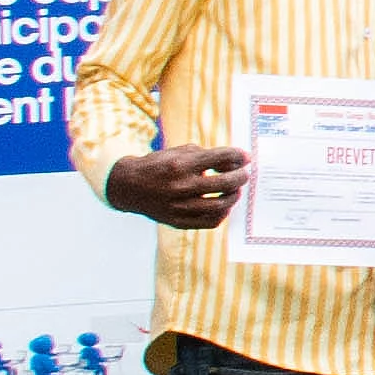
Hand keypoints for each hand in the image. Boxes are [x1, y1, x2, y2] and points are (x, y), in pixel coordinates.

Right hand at [106, 146, 246, 229]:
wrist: (129, 186)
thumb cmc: (160, 166)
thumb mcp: (180, 153)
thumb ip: (208, 155)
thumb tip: (236, 161)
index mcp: (181, 165)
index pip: (219, 158)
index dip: (238, 156)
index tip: (246, 157)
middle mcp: (180, 186)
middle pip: (225, 183)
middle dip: (241, 177)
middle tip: (245, 174)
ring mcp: (179, 206)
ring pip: (220, 205)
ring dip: (234, 196)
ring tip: (235, 190)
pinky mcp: (178, 221)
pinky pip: (209, 222)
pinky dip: (222, 213)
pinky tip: (223, 205)